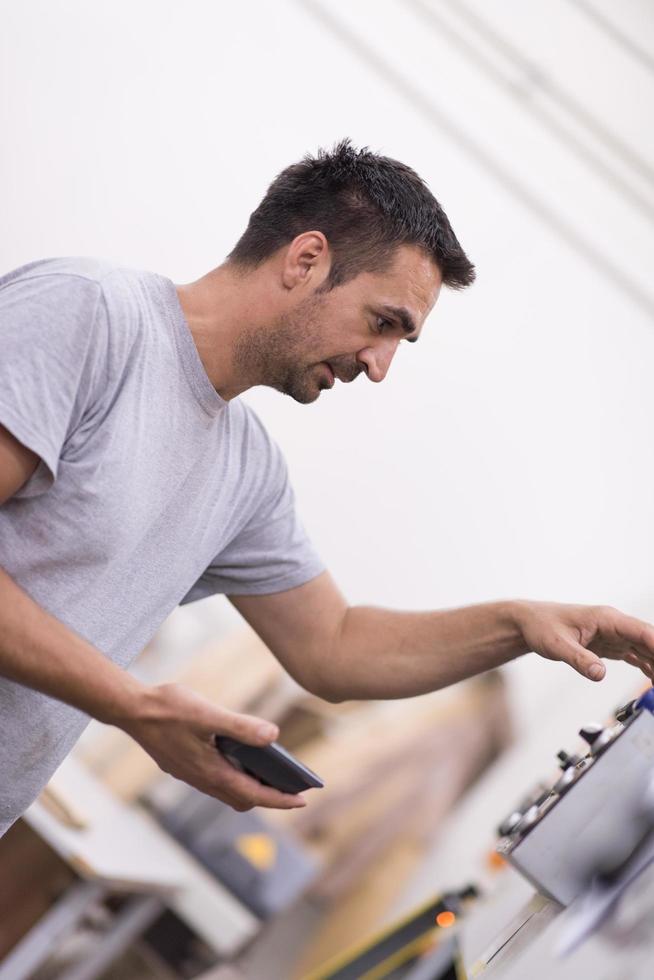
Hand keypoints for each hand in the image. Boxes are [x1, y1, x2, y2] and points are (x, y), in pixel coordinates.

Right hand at [119, 682, 306, 811]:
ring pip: (227, 791)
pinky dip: (233, 775)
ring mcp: (190, 774)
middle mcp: (202, 779)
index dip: (281, 799)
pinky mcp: (182, 765)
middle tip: (291, 788)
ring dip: (250, 786)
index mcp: (212, 771)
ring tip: (270, 773)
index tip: (303, 801)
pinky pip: (214, 779)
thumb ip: (242, 726)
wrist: (130, 709)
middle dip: (268, 797)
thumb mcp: (209, 714)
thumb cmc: (168, 708)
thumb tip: (273, 735)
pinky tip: (237, 755)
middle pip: (243, 799)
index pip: (255, 794)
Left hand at [513, 601, 653, 682]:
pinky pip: (635, 655)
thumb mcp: (557, 645)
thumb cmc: (542, 626)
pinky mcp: (610, 644)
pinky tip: (653, 679)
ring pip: (645, 649)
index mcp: (606, 618)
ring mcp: (614, 634)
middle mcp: (614, 624)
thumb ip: (579, 659)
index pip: (641, 631)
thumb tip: (599, 674)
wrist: (530, 623)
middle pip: (648, 641)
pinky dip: (647, 666)